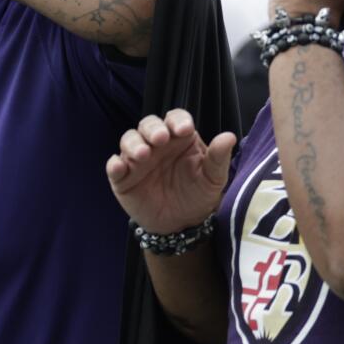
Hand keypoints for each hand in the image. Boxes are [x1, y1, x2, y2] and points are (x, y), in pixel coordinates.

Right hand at [106, 109, 235, 235]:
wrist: (181, 224)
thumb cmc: (198, 195)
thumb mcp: (212, 178)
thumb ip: (218, 158)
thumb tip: (229, 136)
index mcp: (179, 138)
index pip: (175, 119)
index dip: (177, 120)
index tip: (184, 130)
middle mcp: (156, 144)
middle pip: (148, 124)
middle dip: (152, 129)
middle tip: (160, 139)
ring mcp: (137, 159)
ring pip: (129, 140)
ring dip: (133, 144)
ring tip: (142, 155)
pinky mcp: (123, 178)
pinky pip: (114, 167)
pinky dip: (114, 164)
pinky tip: (118, 167)